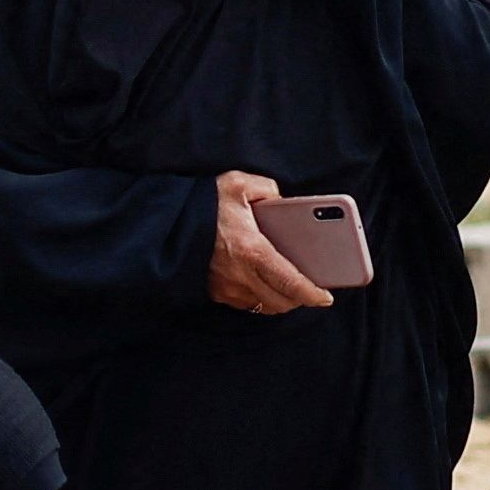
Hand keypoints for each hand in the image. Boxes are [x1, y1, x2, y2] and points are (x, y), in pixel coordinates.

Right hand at [210, 170, 332, 312]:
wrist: (164, 221)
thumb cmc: (203, 201)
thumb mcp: (239, 184)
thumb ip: (267, 189)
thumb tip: (280, 200)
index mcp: (251, 250)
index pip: (290, 282)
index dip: (311, 294)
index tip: (326, 298)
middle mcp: (238, 275)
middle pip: (279, 302)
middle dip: (298, 300)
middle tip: (311, 289)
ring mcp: (224, 287)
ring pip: (261, 305)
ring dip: (278, 300)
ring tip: (289, 286)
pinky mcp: (212, 291)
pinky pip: (243, 303)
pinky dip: (258, 297)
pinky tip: (263, 282)